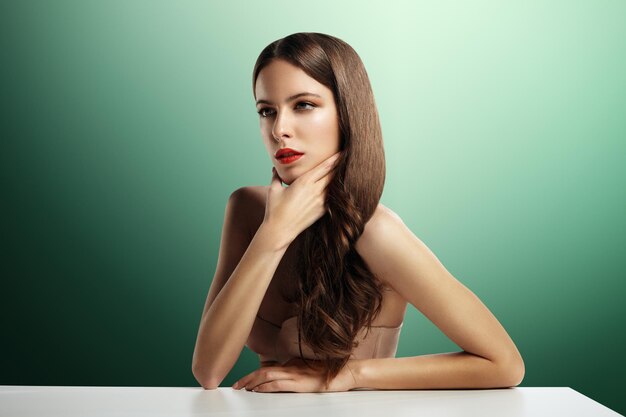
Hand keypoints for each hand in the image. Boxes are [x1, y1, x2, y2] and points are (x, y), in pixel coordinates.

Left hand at [232, 357, 356, 392]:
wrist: (346, 372)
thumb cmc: (330, 374)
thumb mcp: (309, 372)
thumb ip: (296, 374)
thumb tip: (284, 378)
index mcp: (293, 364)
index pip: (269, 368)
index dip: (254, 374)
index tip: (244, 381)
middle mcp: (291, 367)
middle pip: (263, 370)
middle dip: (247, 378)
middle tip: (235, 385)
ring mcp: (295, 374)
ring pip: (267, 375)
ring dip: (252, 382)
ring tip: (241, 388)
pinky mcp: (300, 383)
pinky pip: (278, 383)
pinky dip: (265, 386)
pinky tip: (258, 390)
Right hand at [262, 152, 340, 247]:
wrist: (280, 230)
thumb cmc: (275, 210)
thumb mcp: (274, 190)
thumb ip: (276, 177)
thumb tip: (275, 168)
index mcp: (304, 182)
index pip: (325, 167)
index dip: (335, 158)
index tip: (342, 151)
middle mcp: (315, 190)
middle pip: (333, 174)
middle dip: (340, 165)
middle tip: (348, 157)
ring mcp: (320, 202)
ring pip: (334, 186)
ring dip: (339, 178)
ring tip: (347, 170)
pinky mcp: (322, 211)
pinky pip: (332, 197)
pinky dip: (336, 191)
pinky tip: (340, 187)